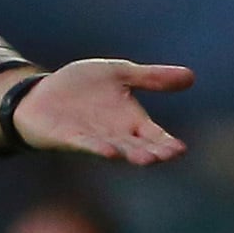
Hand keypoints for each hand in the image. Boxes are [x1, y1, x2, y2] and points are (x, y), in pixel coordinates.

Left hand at [10, 59, 193, 163]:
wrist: (41, 93)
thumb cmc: (82, 87)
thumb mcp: (120, 74)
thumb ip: (151, 77)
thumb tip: (191, 77)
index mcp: (131, 121)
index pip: (154, 135)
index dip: (166, 142)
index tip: (180, 149)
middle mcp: (115, 134)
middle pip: (137, 146)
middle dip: (151, 151)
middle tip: (166, 156)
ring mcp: (91, 138)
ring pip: (115, 148)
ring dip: (128, 153)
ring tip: (146, 158)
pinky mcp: (67, 138)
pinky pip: (84, 145)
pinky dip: (96, 148)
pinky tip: (109, 152)